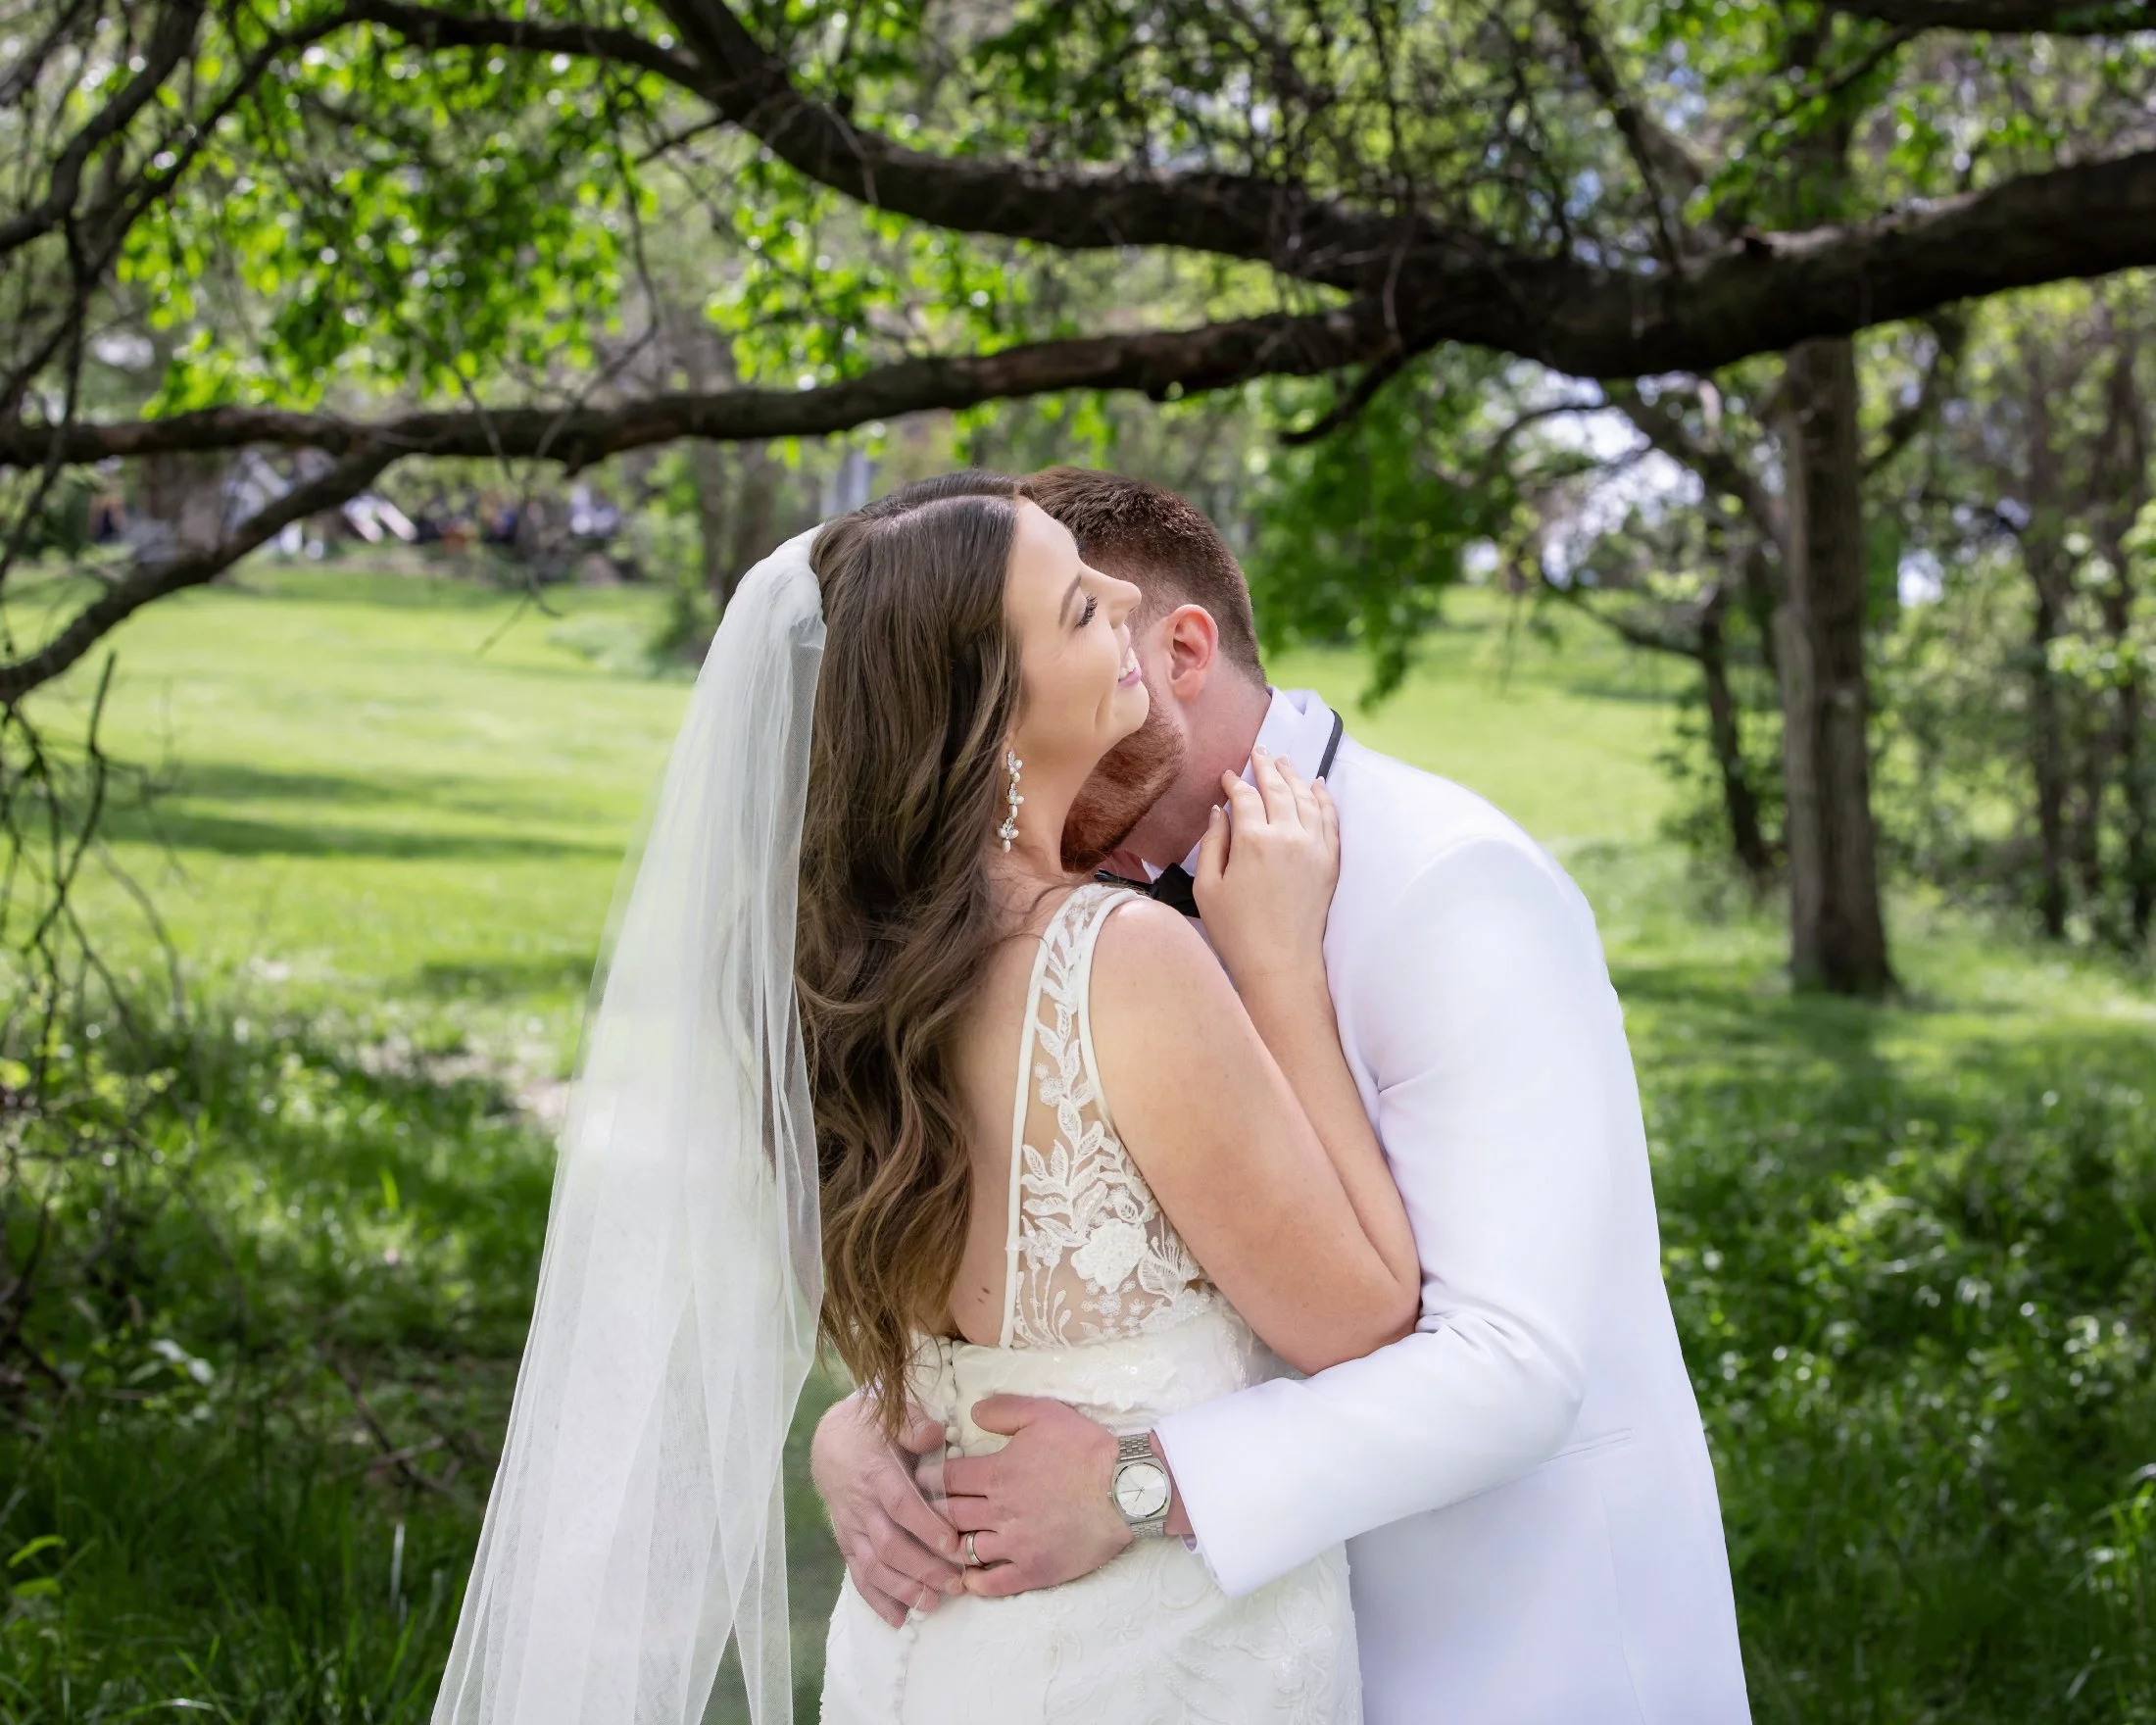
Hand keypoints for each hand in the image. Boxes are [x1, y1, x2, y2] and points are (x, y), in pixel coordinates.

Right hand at [810, 1394, 966, 1626]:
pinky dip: (877, 1600)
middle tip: (955, 1583)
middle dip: (923, 1568)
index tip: (952, 1544)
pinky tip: (899, 1619)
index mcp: (876, 1472)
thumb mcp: (892, 1415)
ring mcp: (852, 1527)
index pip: (901, 1504)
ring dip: (903, 1589)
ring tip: (932, 1604)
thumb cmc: (873, 1426)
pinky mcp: (847, 1541)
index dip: (925, 1526)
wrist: (831, 1440)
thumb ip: (915, 1426)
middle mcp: (861, 1505)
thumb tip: (935, 1436)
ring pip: (874, 1566)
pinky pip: (858, 1575)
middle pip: (890, 1545)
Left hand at [939, 1396, 1131, 1597]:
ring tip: (942, 1544)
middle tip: (921, 1512)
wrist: (1125, 1489)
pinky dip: (975, 1582)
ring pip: (966, 1549)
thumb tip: (971, 1414)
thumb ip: (1003, 1410)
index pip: (947, 1478)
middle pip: (949, 1514)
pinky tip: (968, 1578)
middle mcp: (999, 1511)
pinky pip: (994, 1583)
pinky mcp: (1034, 1570)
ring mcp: (1015, 1544)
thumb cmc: (1086, 1449)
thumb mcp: (1044, 1413)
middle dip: (932, 1512)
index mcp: (998, 1473)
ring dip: (950, 1546)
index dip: (929, 1478)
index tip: (919, 1480)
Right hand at [1192, 744, 1339, 997]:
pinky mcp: (1330, 861)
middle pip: (1278, 788)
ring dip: (1294, 776)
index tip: (1227, 775)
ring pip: (1306, 797)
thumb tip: (1219, 811)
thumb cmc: (1236, 931)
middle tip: (1259, 751)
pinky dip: (1323, 798)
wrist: (1280, 963)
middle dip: (1266, 766)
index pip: (1244, 796)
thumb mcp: (1207, 887)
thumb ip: (1212, 843)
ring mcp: (1313, 847)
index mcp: (1252, 840)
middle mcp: (1287, 835)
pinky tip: (1317, 786)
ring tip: (1284, 762)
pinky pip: (1330, 818)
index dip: (1234, 781)